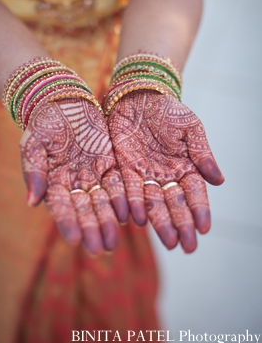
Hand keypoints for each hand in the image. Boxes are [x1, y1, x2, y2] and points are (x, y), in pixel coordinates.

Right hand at [19, 98, 128, 255]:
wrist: (65, 102)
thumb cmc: (44, 123)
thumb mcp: (34, 144)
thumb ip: (34, 172)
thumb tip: (31, 202)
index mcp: (54, 183)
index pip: (61, 207)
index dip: (68, 223)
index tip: (74, 240)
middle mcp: (75, 184)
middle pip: (85, 210)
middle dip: (92, 229)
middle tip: (100, 249)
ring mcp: (93, 176)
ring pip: (103, 202)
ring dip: (108, 221)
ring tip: (114, 241)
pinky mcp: (110, 165)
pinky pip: (118, 184)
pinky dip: (123, 199)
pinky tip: (128, 214)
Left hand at [108, 90, 223, 252]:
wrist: (140, 94)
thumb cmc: (169, 109)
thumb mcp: (190, 128)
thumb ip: (202, 154)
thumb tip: (219, 181)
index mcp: (186, 167)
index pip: (195, 193)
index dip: (200, 211)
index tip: (204, 229)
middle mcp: (166, 176)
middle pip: (174, 205)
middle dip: (181, 226)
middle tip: (187, 248)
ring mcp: (146, 174)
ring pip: (154, 204)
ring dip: (160, 223)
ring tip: (169, 242)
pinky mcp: (125, 168)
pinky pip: (130, 190)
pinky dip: (134, 204)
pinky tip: (138, 219)